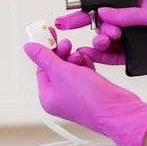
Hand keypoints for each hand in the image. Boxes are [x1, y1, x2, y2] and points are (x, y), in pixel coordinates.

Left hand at [24, 40, 146, 145]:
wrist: (118, 111)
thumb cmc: (89, 98)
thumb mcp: (61, 71)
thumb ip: (45, 57)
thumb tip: (29, 47)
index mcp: (48, 97)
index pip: (41, 68)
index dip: (44, 50)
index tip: (48, 34)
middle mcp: (60, 97)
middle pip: (56, 67)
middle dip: (62, 53)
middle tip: (65, 42)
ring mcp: (76, 94)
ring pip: (71, 68)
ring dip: (75, 58)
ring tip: (80, 56)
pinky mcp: (91, 90)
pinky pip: (84, 72)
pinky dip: (86, 64)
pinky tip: (88, 61)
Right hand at [55, 0, 146, 100]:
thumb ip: (130, 15)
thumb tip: (105, 12)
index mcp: (136, 7)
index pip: (106, 7)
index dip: (86, 10)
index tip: (69, 16)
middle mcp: (131, 23)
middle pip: (100, 23)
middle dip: (82, 24)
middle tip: (66, 26)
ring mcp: (132, 40)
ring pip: (105, 40)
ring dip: (97, 40)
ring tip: (103, 40)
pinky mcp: (134, 55)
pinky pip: (112, 56)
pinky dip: (100, 55)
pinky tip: (92, 54)